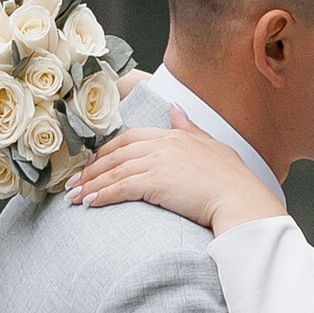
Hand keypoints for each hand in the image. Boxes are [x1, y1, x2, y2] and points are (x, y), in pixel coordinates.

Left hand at [65, 112, 280, 236]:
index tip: (92, 163)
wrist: (239, 199)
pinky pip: (120, 188)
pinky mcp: (155, 183)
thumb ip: (188, 127)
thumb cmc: (231, 179)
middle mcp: (162, 145)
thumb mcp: (210, 145)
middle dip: (92, 169)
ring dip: (91, 185)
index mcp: (173, 135)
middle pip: (116, 154)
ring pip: (114, 171)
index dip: (107, 151)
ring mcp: (157, 162)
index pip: (129, 139)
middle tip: (73, 182)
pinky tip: (90, 203)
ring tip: (74, 196)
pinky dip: (102, 195)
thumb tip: (174, 109)